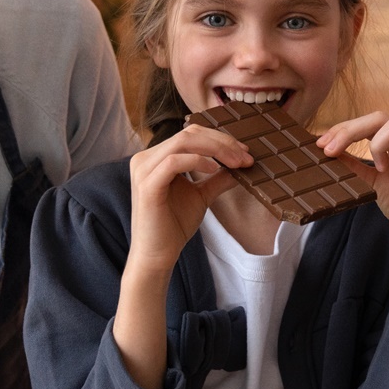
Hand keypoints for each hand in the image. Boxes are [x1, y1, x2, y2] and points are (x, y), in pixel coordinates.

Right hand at [124, 124, 249, 276]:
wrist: (157, 255)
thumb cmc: (174, 225)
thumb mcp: (202, 195)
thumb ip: (217, 178)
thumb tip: (241, 164)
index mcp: (157, 157)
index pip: (191, 134)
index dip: (221, 139)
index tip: (245, 153)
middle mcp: (146, 158)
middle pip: (189, 133)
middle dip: (222, 142)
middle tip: (245, 157)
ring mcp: (144, 169)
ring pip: (183, 142)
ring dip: (215, 149)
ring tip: (236, 163)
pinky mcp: (147, 185)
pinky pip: (173, 162)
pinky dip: (197, 161)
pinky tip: (214, 169)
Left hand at [318, 113, 388, 321]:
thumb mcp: (370, 181)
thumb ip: (353, 165)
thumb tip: (326, 151)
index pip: (368, 123)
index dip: (343, 129)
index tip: (320, 144)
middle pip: (379, 117)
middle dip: (350, 130)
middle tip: (330, 149)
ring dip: (379, 144)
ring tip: (380, 168)